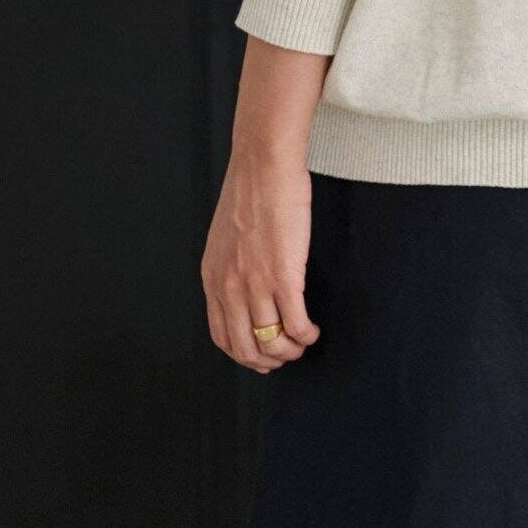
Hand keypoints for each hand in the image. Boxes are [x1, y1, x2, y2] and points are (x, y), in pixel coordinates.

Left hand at [201, 147, 319, 372]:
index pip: (223, 337)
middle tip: (286, 357)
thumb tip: (244, 283)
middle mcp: (230, 288)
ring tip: (303, 343)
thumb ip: (230, 265)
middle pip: (246, 347)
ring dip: (291, 351)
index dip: (244, 354)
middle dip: (269, 360)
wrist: (264, 166)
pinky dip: (306, 335)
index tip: (262, 355)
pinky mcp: (285, 276)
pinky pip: (295, 324)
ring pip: (272, 341)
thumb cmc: (250, 190)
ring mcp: (256, 284)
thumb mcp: (224, 237)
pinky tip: (313, 331)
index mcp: (214, 279)